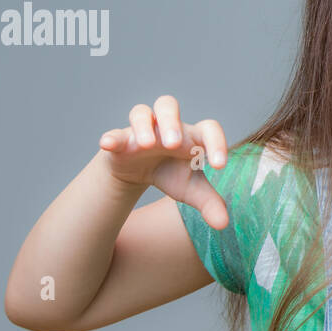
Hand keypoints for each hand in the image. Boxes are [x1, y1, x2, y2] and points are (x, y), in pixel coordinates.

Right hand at [98, 95, 230, 229]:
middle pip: (168, 106)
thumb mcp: (192, 190)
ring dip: (144, 126)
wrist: (140, 173)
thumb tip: (223, 224)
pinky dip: (112, 138)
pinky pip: (115, 133)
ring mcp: (143, 130)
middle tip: (174, 145)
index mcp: (192, 136)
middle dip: (172, 123)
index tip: (220, 166)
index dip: (217, 143)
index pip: (209, 128)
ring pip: (141, 113)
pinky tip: (108, 144)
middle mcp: (167, 127)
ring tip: (147, 145)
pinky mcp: (121, 139)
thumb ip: (210, 204)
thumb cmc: (172, 173)